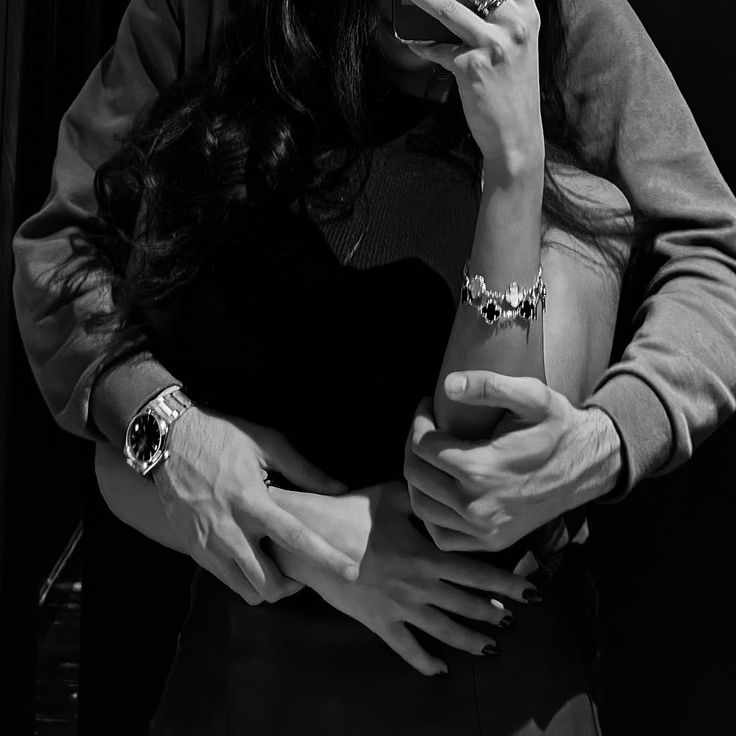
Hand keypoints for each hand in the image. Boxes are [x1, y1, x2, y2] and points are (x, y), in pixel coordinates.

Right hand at [152, 405, 358, 604]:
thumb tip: (338, 488)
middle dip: (292, 586)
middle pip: (269, 584)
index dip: (327, 558)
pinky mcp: (193, 549)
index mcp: (252, 502)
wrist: (168, 441)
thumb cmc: (222, 438)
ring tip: (277, 566)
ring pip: (246, 590)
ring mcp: (208, 544)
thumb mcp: (267, 444)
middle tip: (301, 570)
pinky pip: (225, 580)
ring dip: (267, 586)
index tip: (352, 572)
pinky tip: (252, 556)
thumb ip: (304, 470)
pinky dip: (244, 578)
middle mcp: (229, 530)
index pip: (297, 539)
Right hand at [270, 483, 534, 675]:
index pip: (475, 571)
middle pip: (466, 604)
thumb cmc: (348, 513)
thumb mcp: (388, 495)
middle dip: (494, 613)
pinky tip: (441, 670)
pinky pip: (406, 648)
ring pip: (443, 630)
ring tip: (491, 646)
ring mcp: (398, 607)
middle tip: (514, 621)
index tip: (531, 592)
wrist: (308, 539)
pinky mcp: (378, 622)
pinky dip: (425, 662)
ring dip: (470, 640)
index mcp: (424, 554)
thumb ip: (419, 497)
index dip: (506, 583)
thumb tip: (440, 491)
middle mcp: (418, 585)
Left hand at [404, 371, 622, 551]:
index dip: (419, 422)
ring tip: (429, 455)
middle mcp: (476, 506)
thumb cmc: (558, 428)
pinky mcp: (490, 542)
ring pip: (422, 505)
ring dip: (417, 477)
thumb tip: (448, 385)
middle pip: (416, 475)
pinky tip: (438, 490)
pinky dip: (431, 514)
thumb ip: (490, 386)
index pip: (421, 446)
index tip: (428, 406)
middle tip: (426, 427)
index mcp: (480, 469)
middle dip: (413, 446)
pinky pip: (441, 535)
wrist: (589, 466)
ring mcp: (483, 530)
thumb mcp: (532, 396)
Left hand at [405, 0, 542, 176]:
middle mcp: (513, 23)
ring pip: (448, 7)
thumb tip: (458, 7)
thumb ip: (497, 20)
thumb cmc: (512, 93)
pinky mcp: (472, 66)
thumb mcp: (516, 46)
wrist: (516, 136)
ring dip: (423, 1)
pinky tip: (413, 42)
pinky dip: (422, 46)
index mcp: (526, 13)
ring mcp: (492, 44)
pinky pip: (436, 48)